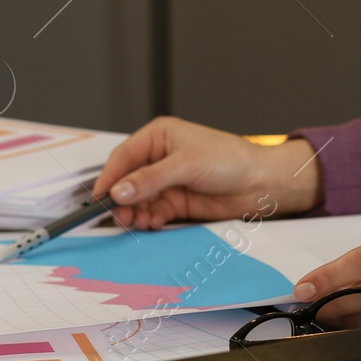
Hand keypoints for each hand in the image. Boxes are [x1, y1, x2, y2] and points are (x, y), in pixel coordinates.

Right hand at [92, 117, 322, 229]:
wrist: (260, 184)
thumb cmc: (231, 160)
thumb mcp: (187, 163)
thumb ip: (150, 179)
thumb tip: (120, 191)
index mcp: (159, 137)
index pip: (124, 156)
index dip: (110, 176)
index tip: (100, 195)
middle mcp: (159, 159)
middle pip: (127, 181)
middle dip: (121, 198)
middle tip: (118, 215)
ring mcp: (167, 182)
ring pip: (138, 200)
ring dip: (133, 212)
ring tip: (134, 222)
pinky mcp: (175, 202)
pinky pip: (152, 212)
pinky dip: (148, 220)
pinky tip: (149, 224)